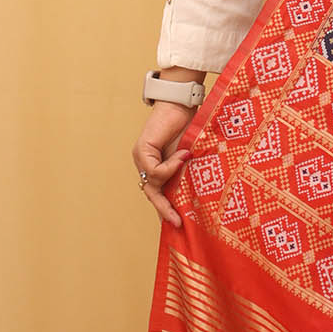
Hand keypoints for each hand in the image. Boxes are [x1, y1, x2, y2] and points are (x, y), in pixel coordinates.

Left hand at [132, 101, 193, 227]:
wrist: (181, 108)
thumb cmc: (188, 129)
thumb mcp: (187, 159)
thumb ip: (184, 174)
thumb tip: (192, 198)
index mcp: (156, 168)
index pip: (158, 194)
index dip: (166, 209)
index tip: (176, 224)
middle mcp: (144, 165)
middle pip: (152, 194)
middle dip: (165, 209)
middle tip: (177, 222)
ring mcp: (140, 158)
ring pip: (153, 183)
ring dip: (172, 176)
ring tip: (186, 160)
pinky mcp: (141, 151)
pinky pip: (155, 171)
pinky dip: (170, 166)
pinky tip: (183, 155)